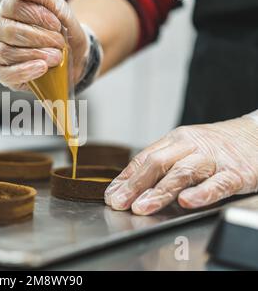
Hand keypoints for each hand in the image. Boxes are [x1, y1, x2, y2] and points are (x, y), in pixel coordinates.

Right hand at [0, 0, 88, 90]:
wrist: (75, 59)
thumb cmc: (63, 33)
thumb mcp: (60, 10)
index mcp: (10, 9)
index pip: (13, 5)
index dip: (36, 15)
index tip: (56, 23)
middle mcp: (1, 29)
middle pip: (11, 31)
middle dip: (40, 37)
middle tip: (60, 42)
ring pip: (8, 52)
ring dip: (37, 54)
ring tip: (57, 56)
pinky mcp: (4, 73)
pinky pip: (8, 73)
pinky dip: (26, 70)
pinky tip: (42, 68)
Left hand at [105, 114, 257, 214]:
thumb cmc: (216, 146)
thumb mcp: (185, 148)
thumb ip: (161, 165)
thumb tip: (129, 185)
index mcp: (176, 140)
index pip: (144, 158)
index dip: (125, 178)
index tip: (111, 195)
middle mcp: (191, 147)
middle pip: (157, 163)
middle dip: (135, 185)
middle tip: (119, 203)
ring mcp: (213, 159)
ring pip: (182, 172)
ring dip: (159, 191)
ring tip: (142, 206)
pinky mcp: (236, 173)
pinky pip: (218, 183)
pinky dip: (202, 193)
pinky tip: (187, 201)